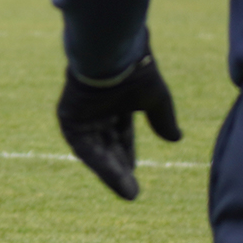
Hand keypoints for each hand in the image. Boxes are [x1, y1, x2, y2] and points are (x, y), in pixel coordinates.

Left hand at [57, 47, 181, 200]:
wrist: (113, 50)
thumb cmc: (136, 68)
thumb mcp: (155, 99)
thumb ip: (162, 119)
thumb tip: (175, 139)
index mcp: (112, 102)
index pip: (119, 135)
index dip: (127, 154)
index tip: (136, 172)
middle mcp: (93, 109)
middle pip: (106, 145)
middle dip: (119, 167)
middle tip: (132, 191)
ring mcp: (79, 113)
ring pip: (96, 150)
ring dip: (112, 172)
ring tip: (129, 192)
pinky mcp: (68, 117)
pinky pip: (85, 148)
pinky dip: (102, 164)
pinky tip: (119, 179)